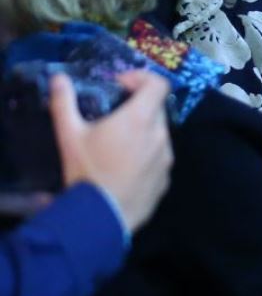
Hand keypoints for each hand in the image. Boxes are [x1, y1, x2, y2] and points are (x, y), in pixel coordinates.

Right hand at [53, 71, 173, 232]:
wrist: (102, 217)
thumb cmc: (87, 171)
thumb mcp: (69, 135)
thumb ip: (64, 103)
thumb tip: (59, 79)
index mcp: (141, 119)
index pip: (159, 84)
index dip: (142, 78)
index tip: (121, 85)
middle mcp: (161, 135)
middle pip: (157, 109)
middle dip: (139, 106)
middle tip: (115, 116)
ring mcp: (167, 159)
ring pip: (159, 135)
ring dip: (143, 132)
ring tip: (117, 144)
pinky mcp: (165, 180)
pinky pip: (159, 159)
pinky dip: (146, 156)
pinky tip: (125, 168)